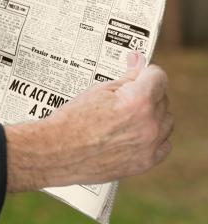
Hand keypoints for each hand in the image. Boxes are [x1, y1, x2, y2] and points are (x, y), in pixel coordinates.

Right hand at [5, 51, 172, 191]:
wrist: (58, 150)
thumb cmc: (73, 118)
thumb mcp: (98, 90)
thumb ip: (126, 77)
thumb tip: (139, 61)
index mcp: (139, 101)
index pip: (158, 77)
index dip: (146, 72)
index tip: (138, 72)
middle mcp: (150, 124)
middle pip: (163, 99)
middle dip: (148, 93)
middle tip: (126, 94)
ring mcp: (150, 145)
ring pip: (166, 121)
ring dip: (153, 114)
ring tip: (128, 114)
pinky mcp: (146, 162)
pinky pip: (163, 144)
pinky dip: (153, 136)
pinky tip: (135, 132)